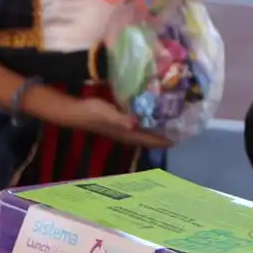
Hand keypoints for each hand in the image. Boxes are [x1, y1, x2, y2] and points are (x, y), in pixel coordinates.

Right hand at [54, 97, 173, 148]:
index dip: (162, 141)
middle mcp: (125, 133)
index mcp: (125, 133)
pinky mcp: (117, 122)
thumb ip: (121, 119)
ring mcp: (121, 129)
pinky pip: (136, 126)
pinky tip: (149, 117)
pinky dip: (145, 123)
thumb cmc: (91, 112)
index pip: (147, 139)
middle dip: (161, 137)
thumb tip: (134, 124)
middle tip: (178, 132)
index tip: (177, 140)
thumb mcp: (107, 113)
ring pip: (142, 133)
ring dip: (154, 131)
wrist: (74, 112)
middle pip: (147, 139)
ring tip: (168, 125)